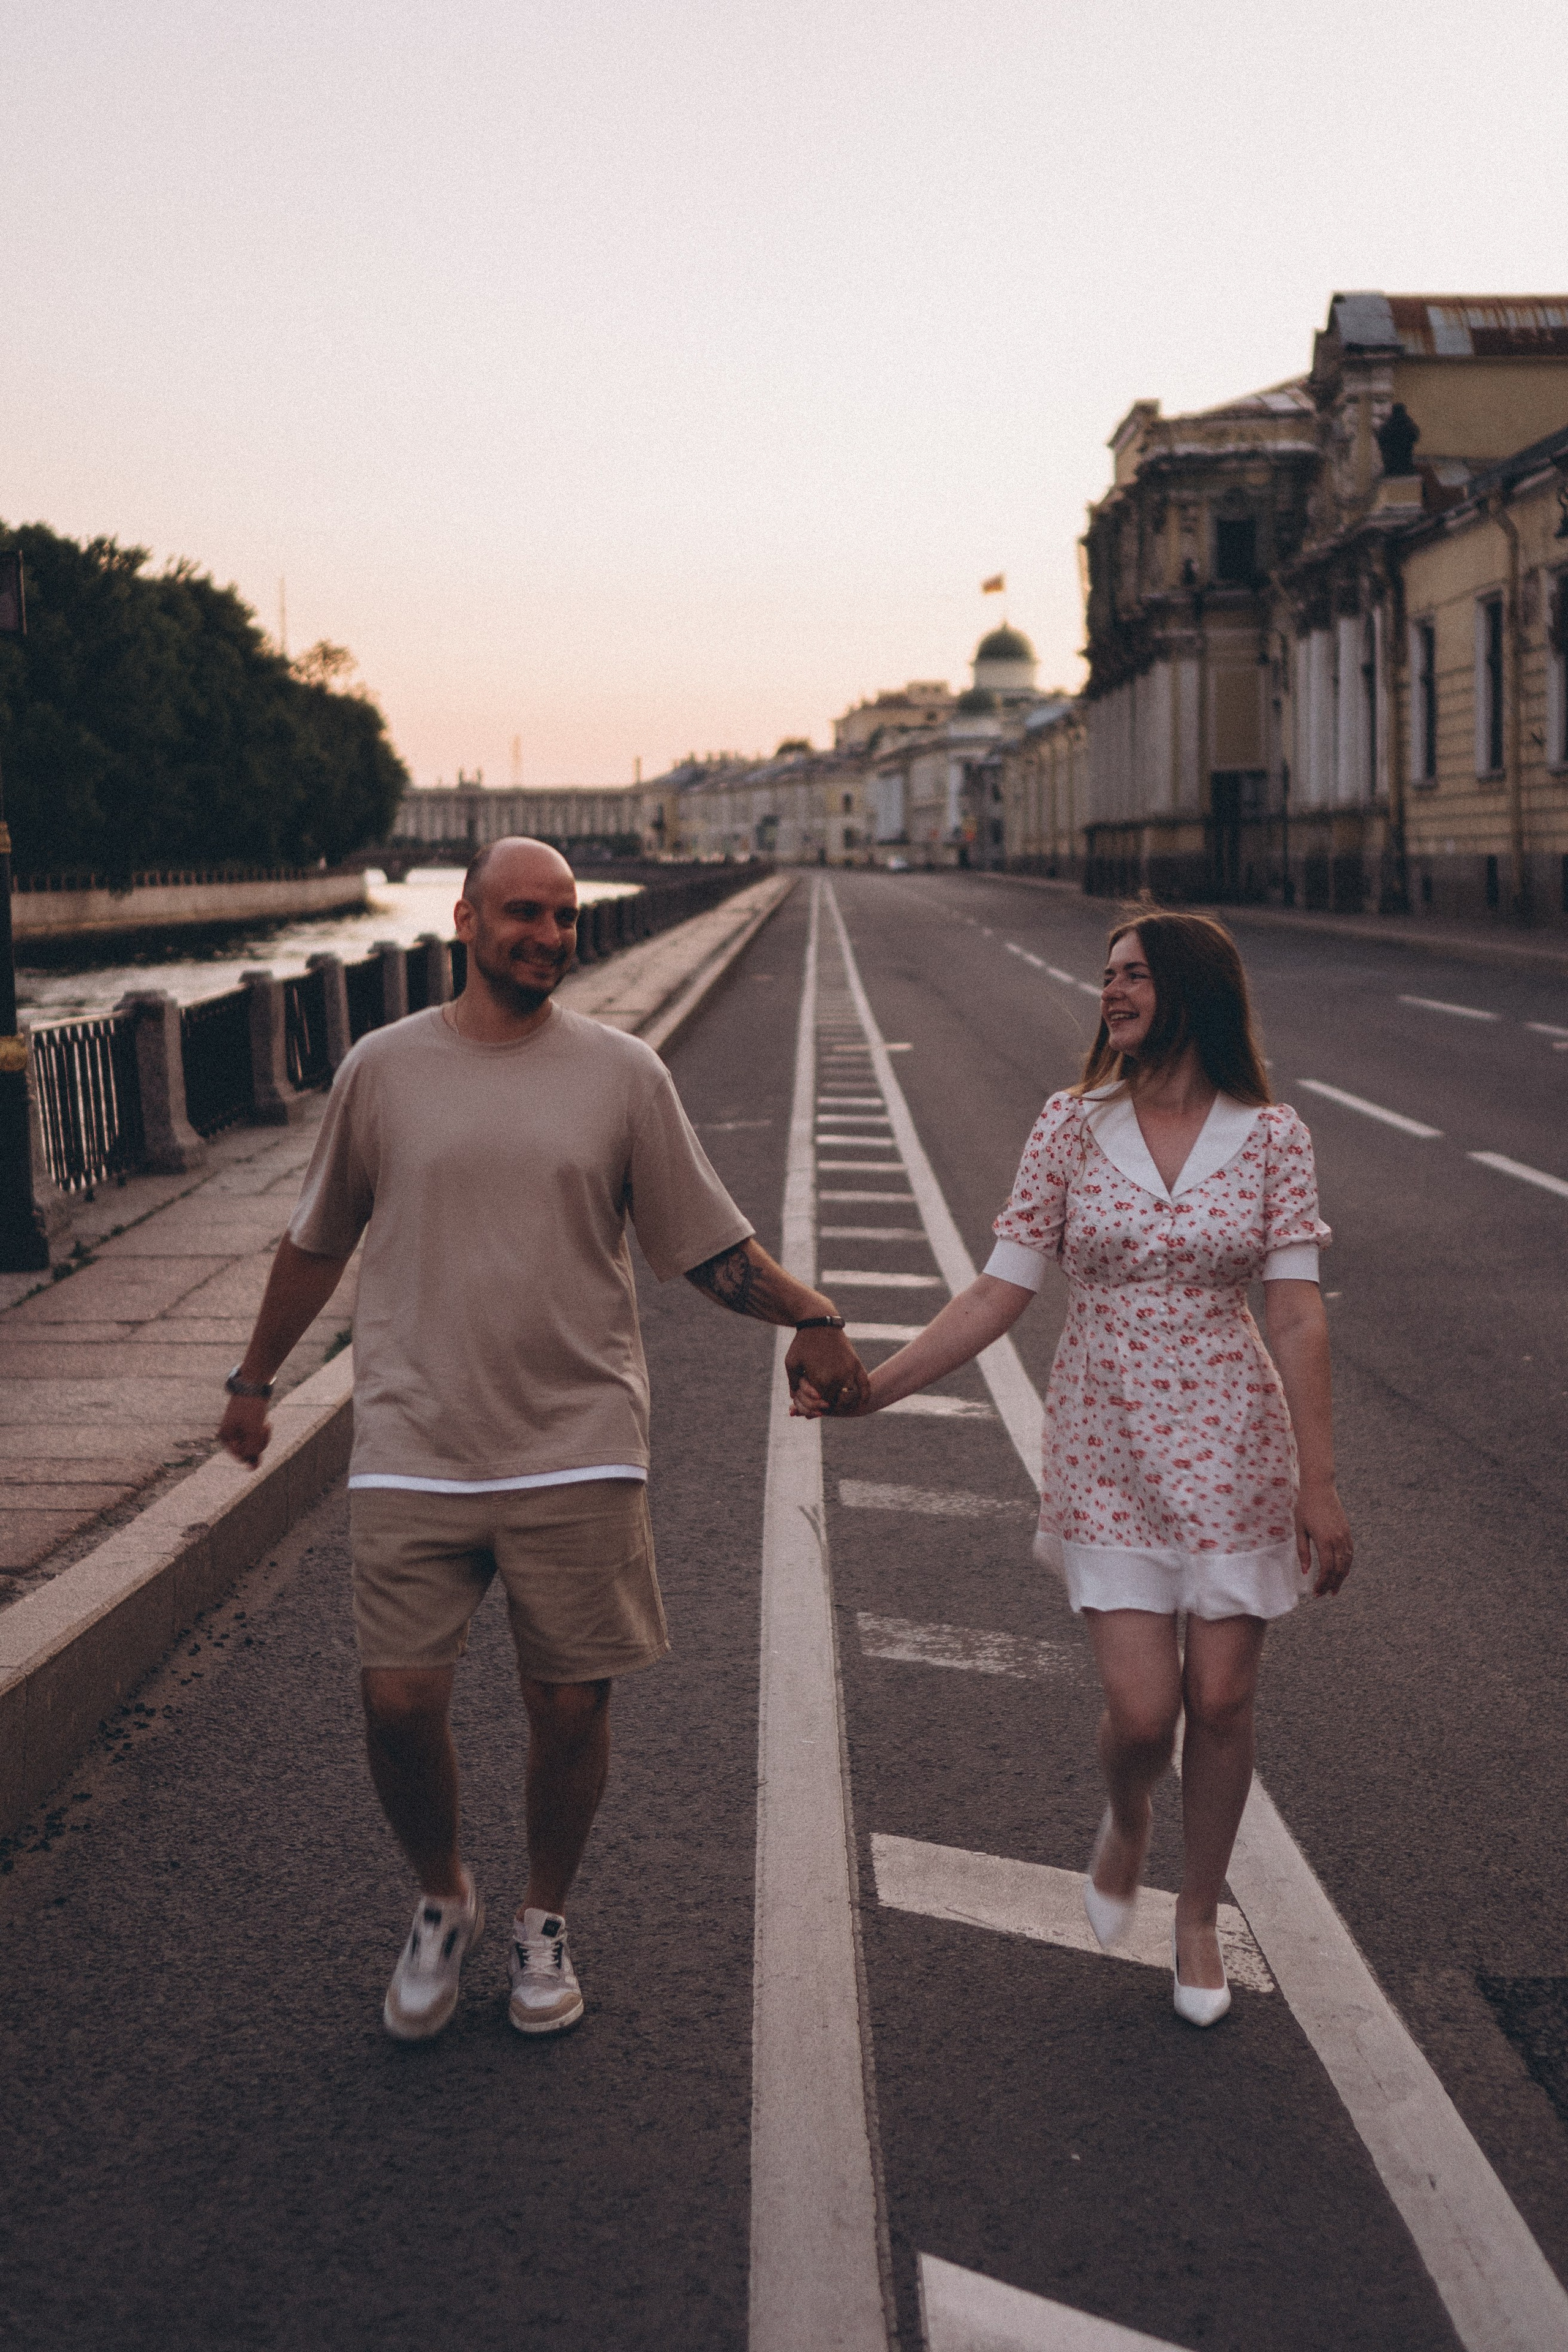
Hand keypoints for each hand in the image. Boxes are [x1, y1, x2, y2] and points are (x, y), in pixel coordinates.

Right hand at [218, 1392, 272, 1469]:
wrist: (254, 1383)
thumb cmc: (251, 1407)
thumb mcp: (253, 1430)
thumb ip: (252, 1450)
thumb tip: (253, 1469)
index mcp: (226, 1437)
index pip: (241, 1457)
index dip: (254, 1449)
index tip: (259, 1433)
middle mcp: (230, 1435)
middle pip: (247, 1452)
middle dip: (259, 1443)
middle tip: (264, 1428)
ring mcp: (238, 1430)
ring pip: (253, 1445)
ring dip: (263, 1438)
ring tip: (267, 1425)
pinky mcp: (247, 1425)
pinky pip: (256, 1438)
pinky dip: (263, 1433)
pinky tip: (267, 1423)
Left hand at [785, 1327, 868, 1416]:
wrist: (819, 1322)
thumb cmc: (802, 1342)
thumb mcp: (791, 1362)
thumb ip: (792, 1382)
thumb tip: (793, 1398)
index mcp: (820, 1379)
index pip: (819, 1404)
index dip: (815, 1408)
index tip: (812, 1407)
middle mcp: (836, 1378)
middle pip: (834, 1403)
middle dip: (827, 1406)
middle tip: (823, 1405)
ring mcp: (848, 1371)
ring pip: (848, 1398)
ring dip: (843, 1404)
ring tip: (837, 1404)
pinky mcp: (856, 1364)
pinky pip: (865, 1385)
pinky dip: (864, 1396)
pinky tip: (862, 1403)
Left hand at [1296, 1479, 1351, 1596]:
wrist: (1320, 1488)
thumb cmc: (1305, 1507)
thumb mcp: (1300, 1529)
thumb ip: (1303, 1551)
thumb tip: (1306, 1572)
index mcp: (1324, 1540)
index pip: (1326, 1569)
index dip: (1322, 1583)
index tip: (1316, 1592)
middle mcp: (1338, 1540)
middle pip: (1339, 1569)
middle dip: (1332, 1584)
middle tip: (1324, 1594)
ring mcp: (1345, 1536)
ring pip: (1347, 1563)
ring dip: (1341, 1578)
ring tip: (1334, 1588)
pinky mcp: (1347, 1532)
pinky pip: (1350, 1553)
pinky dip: (1347, 1566)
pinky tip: (1342, 1572)